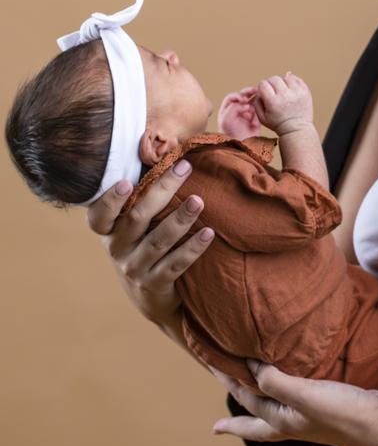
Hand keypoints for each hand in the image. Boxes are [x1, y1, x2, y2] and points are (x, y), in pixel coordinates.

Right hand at [86, 160, 214, 332]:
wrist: (148, 295)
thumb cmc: (142, 243)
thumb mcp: (132, 224)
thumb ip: (141, 196)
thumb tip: (167, 150)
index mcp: (108, 231)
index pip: (99, 216)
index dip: (109, 200)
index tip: (125, 181)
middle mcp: (117, 249)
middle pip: (137, 218)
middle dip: (162, 191)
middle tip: (183, 167)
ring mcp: (135, 269)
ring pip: (158, 241)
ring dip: (179, 219)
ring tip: (199, 201)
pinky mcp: (156, 285)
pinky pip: (176, 264)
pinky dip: (192, 248)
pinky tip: (209, 233)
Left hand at [211, 360, 377, 445]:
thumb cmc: (340, 413)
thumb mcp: (302, 396)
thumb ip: (275, 382)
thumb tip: (250, 367)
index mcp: (281, 422)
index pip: (247, 401)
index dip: (229, 382)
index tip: (212, 368)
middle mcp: (291, 422)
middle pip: (256, 422)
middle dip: (236, 421)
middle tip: (217, 427)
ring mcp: (309, 416)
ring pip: (275, 411)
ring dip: (260, 406)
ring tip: (251, 402)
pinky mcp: (325, 405)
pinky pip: (296, 398)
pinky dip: (287, 392)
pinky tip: (292, 384)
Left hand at [217, 86, 262, 138]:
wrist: (240, 147)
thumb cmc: (230, 135)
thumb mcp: (226, 120)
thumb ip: (233, 108)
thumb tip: (246, 102)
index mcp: (227, 109)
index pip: (232, 97)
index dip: (237, 95)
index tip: (243, 99)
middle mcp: (236, 110)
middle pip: (243, 96)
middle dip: (248, 92)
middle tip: (255, 90)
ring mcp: (246, 114)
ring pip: (252, 102)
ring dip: (255, 100)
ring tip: (256, 104)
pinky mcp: (255, 119)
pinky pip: (258, 112)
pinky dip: (257, 114)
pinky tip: (254, 123)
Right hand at [253, 72, 312, 134]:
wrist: (297, 130)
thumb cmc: (279, 124)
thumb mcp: (261, 117)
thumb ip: (257, 101)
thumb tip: (261, 86)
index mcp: (273, 102)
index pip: (263, 83)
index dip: (262, 87)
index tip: (265, 92)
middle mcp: (285, 95)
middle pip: (274, 78)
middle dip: (271, 84)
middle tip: (274, 92)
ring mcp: (297, 92)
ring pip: (286, 77)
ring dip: (283, 82)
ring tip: (283, 91)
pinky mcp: (305, 92)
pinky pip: (297, 79)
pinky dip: (292, 82)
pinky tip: (290, 89)